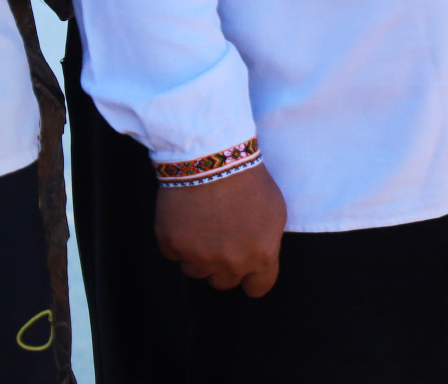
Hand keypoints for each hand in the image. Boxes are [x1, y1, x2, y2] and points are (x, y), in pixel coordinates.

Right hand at [156, 163, 286, 295]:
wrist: (212, 159)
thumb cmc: (249, 180)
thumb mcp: (275, 211)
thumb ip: (267, 242)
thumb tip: (259, 256)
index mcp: (261, 255)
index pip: (258, 288)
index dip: (253, 279)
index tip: (248, 272)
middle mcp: (230, 263)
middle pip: (224, 283)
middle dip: (224, 268)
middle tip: (223, 242)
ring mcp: (198, 257)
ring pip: (197, 271)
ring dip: (200, 256)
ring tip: (204, 225)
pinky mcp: (172, 247)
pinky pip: (175, 254)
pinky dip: (179, 241)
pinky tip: (187, 218)